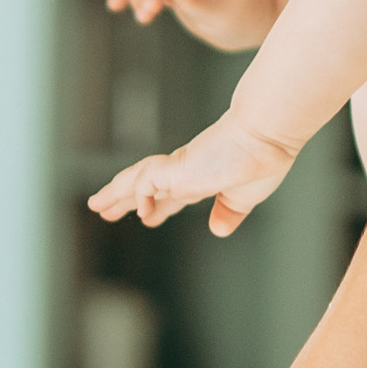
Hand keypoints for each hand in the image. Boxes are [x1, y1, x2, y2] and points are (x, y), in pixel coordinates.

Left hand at [89, 115, 293, 237]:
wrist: (269, 137)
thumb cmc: (264, 159)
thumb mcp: (244, 197)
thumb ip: (229, 211)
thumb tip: (218, 229)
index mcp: (202, 176)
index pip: (171, 194)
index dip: (156, 206)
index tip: (146, 217)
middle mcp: (186, 171)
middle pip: (145, 187)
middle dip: (123, 199)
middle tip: (103, 209)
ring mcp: (180, 167)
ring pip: (137, 179)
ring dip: (116, 193)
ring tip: (96, 205)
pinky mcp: (178, 166)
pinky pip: (148, 182)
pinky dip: (140, 195)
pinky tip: (142, 214)